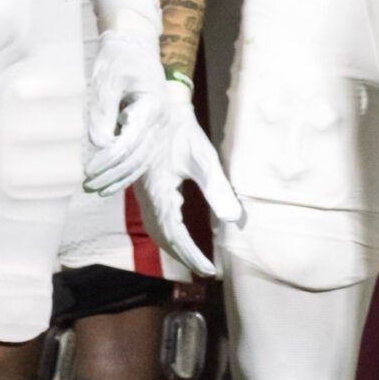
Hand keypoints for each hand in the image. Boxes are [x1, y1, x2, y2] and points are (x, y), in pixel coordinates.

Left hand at [83, 0, 165, 194]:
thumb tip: (100, 143)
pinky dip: (127, 170)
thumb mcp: (107, 79)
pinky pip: (142, 155)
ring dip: (120, 177)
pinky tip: (111, 181)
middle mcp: (160, 120)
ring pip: (142, 160)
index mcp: (152, 106)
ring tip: (96, 188)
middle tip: (87, 184)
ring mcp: (158, 125)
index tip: (88, 169)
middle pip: (138, 156)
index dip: (109, 159)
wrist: (134, 45)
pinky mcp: (151, 129)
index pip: (131, 142)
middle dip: (112, 173)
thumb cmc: (119, 58)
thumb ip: (104, 111)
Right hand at [137, 77, 239, 277]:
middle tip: (207, 270)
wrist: (159, 109)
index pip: (175, 235)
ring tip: (198, 260)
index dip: (191, 255)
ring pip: (158, 231)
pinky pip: (156, 220)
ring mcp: (144, 195)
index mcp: (159, 193)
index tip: (209, 269)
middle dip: (184, 256)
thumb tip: (234, 220)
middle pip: (163, 238)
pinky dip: (170, 235)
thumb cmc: (183, 132)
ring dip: (176, 248)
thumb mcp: (204, 159)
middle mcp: (147, 198)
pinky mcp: (146, 191)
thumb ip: (218, 189)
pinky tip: (183, 237)